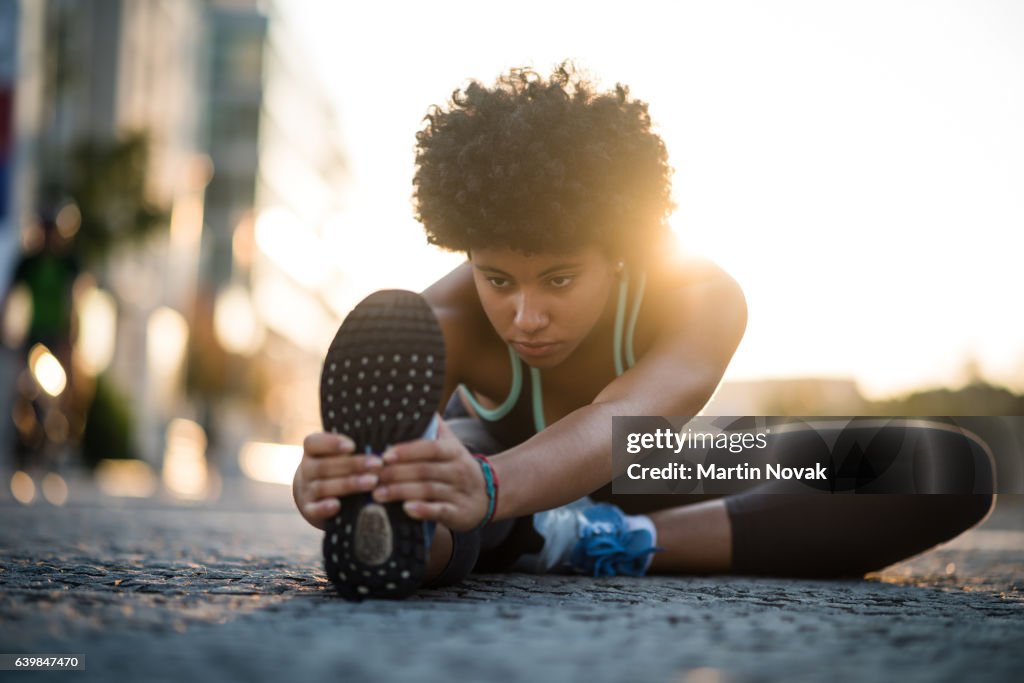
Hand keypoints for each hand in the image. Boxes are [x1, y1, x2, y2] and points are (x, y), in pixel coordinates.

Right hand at [292, 432, 382, 529]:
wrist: (315, 495)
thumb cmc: (336, 469)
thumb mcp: (338, 456)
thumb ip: (352, 451)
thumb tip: (380, 447)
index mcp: (312, 452)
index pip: (313, 443)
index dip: (331, 443)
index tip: (352, 446)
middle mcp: (306, 470)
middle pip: (324, 466)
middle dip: (353, 465)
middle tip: (377, 464)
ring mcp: (306, 491)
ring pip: (322, 487)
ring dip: (349, 484)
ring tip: (372, 482)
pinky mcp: (309, 510)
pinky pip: (314, 509)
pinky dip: (324, 508)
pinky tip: (337, 505)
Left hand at [372, 419, 489, 531]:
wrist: (488, 495)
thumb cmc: (459, 467)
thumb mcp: (452, 445)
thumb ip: (435, 428)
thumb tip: (417, 404)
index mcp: (453, 451)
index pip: (429, 448)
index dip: (407, 451)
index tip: (385, 455)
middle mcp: (458, 471)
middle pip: (424, 470)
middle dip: (395, 473)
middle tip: (372, 477)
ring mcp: (459, 492)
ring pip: (427, 490)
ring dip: (401, 492)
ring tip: (377, 494)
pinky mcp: (458, 513)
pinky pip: (439, 511)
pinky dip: (423, 510)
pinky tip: (406, 509)